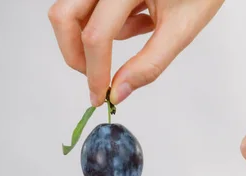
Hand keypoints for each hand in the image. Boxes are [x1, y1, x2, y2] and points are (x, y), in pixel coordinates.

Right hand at [48, 0, 224, 105]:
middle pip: (64, 17)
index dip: (94, 72)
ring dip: (94, 35)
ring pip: (72, 11)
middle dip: (76, 54)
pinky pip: (89, 6)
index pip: (96, 35)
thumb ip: (149, 63)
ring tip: (142, 28)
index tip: (99, 97)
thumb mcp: (180, 30)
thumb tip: (118, 92)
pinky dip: (107, 22)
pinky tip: (140, 17)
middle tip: (97, 77)